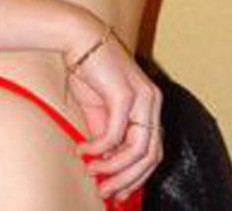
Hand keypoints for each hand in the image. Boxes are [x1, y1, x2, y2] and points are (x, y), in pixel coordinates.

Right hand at [64, 25, 163, 203]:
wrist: (78, 38)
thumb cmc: (88, 70)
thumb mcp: (100, 110)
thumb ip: (108, 136)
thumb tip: (108, 166)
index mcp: (150, 103)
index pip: (154, 151)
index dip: (138, 176)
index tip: (117, 192)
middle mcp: (152, 101)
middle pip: (151, 156)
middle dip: (128, 180)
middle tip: (105, 191)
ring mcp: (142, 96)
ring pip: (138, 150)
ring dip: (114, 168)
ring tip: (92, 171)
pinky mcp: (125, 93)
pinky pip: (115, 134)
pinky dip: (98, 149)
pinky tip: (83, 150)